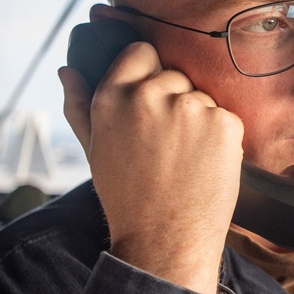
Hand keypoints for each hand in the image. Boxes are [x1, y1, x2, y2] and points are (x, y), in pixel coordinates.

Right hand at [59, 41, 243, 293]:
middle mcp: (150, 94)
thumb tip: (68, 69)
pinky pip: (224, 117)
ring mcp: (191, 106)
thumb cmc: (127, 198)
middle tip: (165, 145)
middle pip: (174, 74)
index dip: (147, 72)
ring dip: (197, 120)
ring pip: (201, 97)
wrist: (165, 242)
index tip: (150, 98)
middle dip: (173, 100)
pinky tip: (203, 164)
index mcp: (113, 96)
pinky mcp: (224, 122)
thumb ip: (79, 105)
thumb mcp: (94, 150)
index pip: (141, 51)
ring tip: (183, 160)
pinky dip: (219, 137)